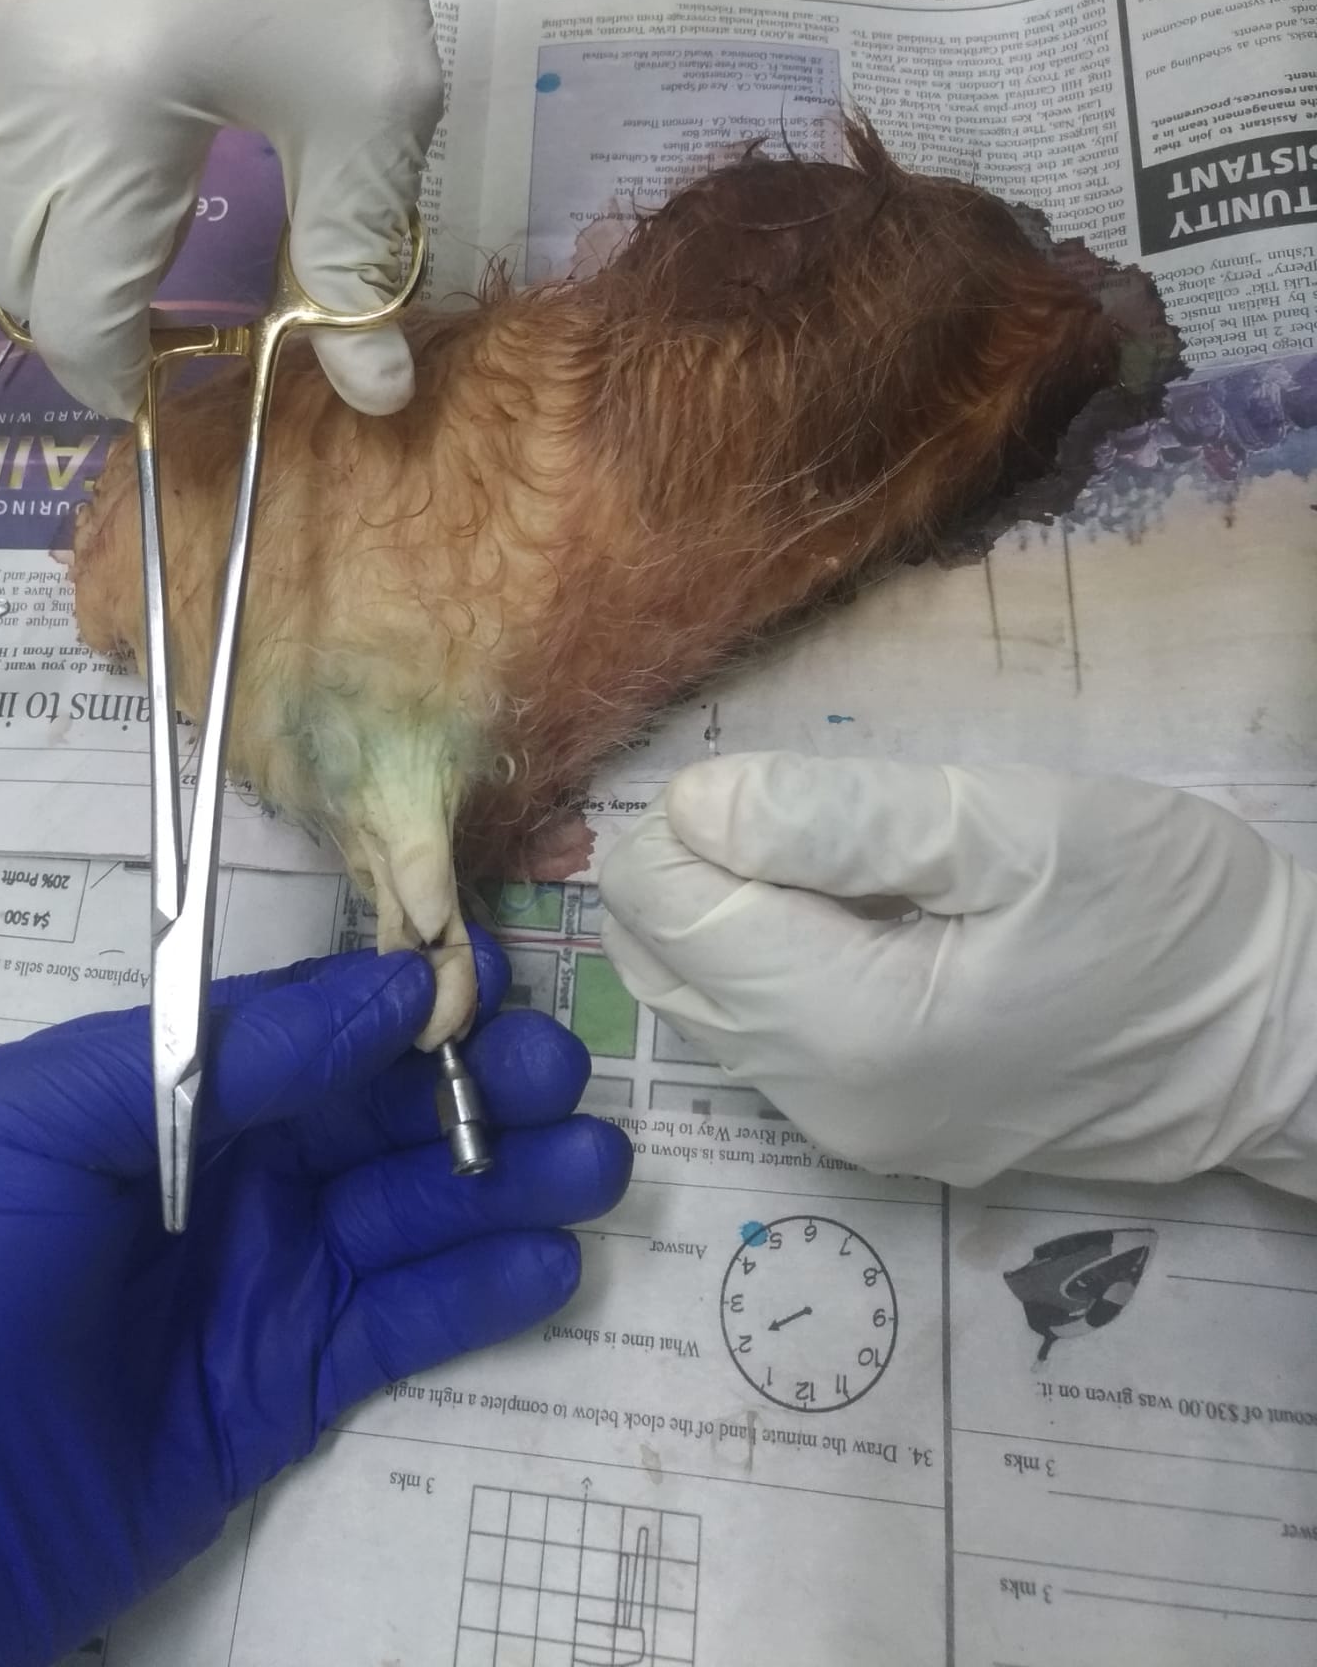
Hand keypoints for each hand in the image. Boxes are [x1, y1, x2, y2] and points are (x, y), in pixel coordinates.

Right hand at [0, 0, 625, 419]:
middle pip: (3, 256)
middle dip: (70, 294)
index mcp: (105, 110)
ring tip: (94, 186)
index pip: (71, 305)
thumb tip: (373, 395)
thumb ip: (359, 259)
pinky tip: (42, 106)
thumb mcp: (374, 109)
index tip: (141, 386)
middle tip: (131, 288)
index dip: (108, 370)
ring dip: (16, 214)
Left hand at [0, 934, 631, 1666]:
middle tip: (562, 1071)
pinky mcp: (274, 1398)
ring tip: (595, 1162)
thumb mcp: (41, 1123)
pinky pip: (397, 1332)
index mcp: (162, 1096)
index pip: (313, 1027)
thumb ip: (221, 1054)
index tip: (495, 976)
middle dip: (476, 1085)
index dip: (405, 1000)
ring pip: (408, 1215)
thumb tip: (386, 993)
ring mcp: (254, 1288)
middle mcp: (221, 1179)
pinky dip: (477, 1296)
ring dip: (504, 1182)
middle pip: (378, 1115)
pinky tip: (549, 1263)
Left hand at [600, 753, 1316, 1196]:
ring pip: (704, 1007)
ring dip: (723, 917)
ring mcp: (846, 1133)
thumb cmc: (1157, 912)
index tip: (772, 786)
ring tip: (825, 856)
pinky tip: (851, 918)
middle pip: (663, 968)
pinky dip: (766, 964)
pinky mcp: (875, 1134)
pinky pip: (764, 1039)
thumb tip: (690, 808)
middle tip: (793, 811)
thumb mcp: (1007, 829)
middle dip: (688, 871)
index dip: (683, 825)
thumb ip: (835, 821)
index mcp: (846, 1028)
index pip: (665, 913)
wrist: (1270, 1040)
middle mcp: (820, 1103)